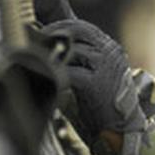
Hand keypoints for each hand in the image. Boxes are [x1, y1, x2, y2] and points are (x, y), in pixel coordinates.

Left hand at [41, 19, 148, 154]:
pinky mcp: (97, 83)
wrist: (120, 129)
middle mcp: (110, 52)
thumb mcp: (92, 73)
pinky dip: (57, 73)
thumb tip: (48, 46)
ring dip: (52, 54)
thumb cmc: (101, 102)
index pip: (81, 26)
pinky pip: (70, 72)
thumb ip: (76, 58)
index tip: (41, 32)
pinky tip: (48, 77)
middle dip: (53, 34)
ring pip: (72, 50)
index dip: (59, 26)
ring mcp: (105, 66)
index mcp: (109, 47)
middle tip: (35, 40)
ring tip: (39, 59)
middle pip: (77, 31)